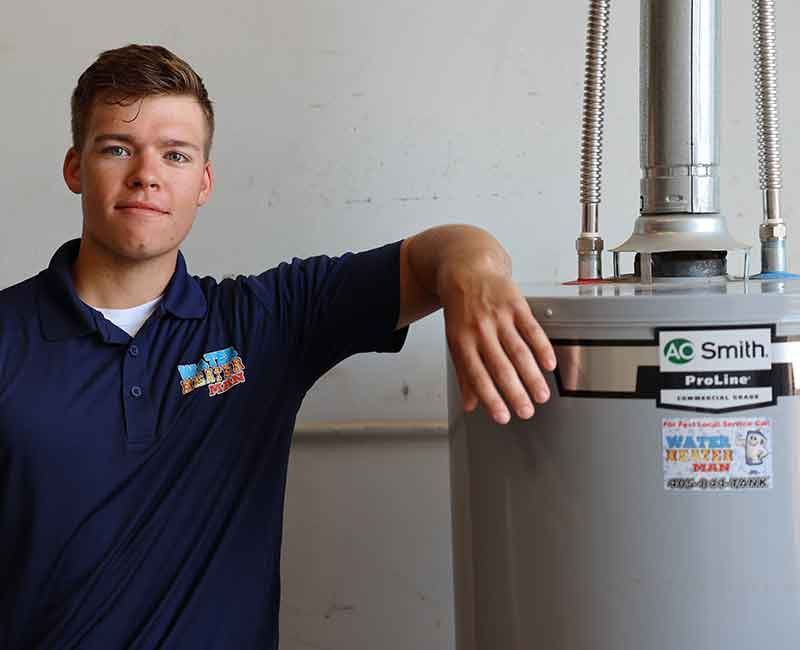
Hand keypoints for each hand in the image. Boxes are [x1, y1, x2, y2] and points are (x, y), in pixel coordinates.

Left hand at [440, 265, 555, 423]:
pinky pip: (532, 328)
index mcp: (462, 341)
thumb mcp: (455, 340)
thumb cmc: (461, 311)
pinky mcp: (515, 303)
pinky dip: (542, 348)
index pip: (477, 376)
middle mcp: (479, 329)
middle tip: (527, 412)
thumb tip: (470, 405)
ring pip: (518, 351)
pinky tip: (550, 364)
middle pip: (500, 367)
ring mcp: (498, 316)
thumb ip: (464, 373)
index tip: (503, 417)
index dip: (491, 399)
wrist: (465, 270)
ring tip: (541, 395)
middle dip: (515, 393)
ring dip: (532, 376)